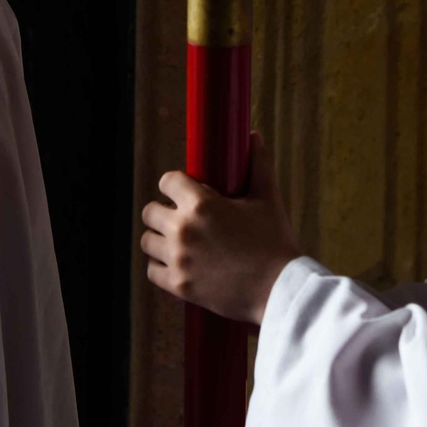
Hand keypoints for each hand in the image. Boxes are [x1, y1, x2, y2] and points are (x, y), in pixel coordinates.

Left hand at [140, 132, 300, 323]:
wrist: (279, 290)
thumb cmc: (274, 242)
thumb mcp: (268, 198)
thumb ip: (257, 164)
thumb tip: (254, 136)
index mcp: (201, 204)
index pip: (167, 181)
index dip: (175, 184)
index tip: (183, 191)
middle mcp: (183, 229)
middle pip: (150, 211)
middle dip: (164, 212)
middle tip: (181, 218)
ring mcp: (179, 259)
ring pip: (147, 241)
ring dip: (160, 239)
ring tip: (179, 241)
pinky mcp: (179, 285)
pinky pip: (152, 271)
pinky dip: (161, 267)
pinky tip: (178, 263)